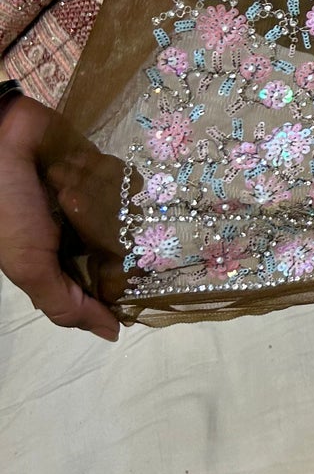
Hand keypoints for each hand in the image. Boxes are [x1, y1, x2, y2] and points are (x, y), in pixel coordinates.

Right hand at [0, 96, 119, 339]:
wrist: (1, 138)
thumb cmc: (9, 208)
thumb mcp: (29, 266)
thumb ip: (66, 304)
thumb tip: (111, 335)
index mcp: (59, 261)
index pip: (103, 285)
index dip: (120, 288)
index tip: (139, 287)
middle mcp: (78, 235)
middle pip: (124, 251)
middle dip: (121, 241)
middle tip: (115, 231)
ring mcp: (91, 201)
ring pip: (129, 215)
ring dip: (107, 202)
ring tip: (78, 191)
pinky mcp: (100, 170)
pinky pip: (125, 180)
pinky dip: (108, 175)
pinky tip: (84, 168)